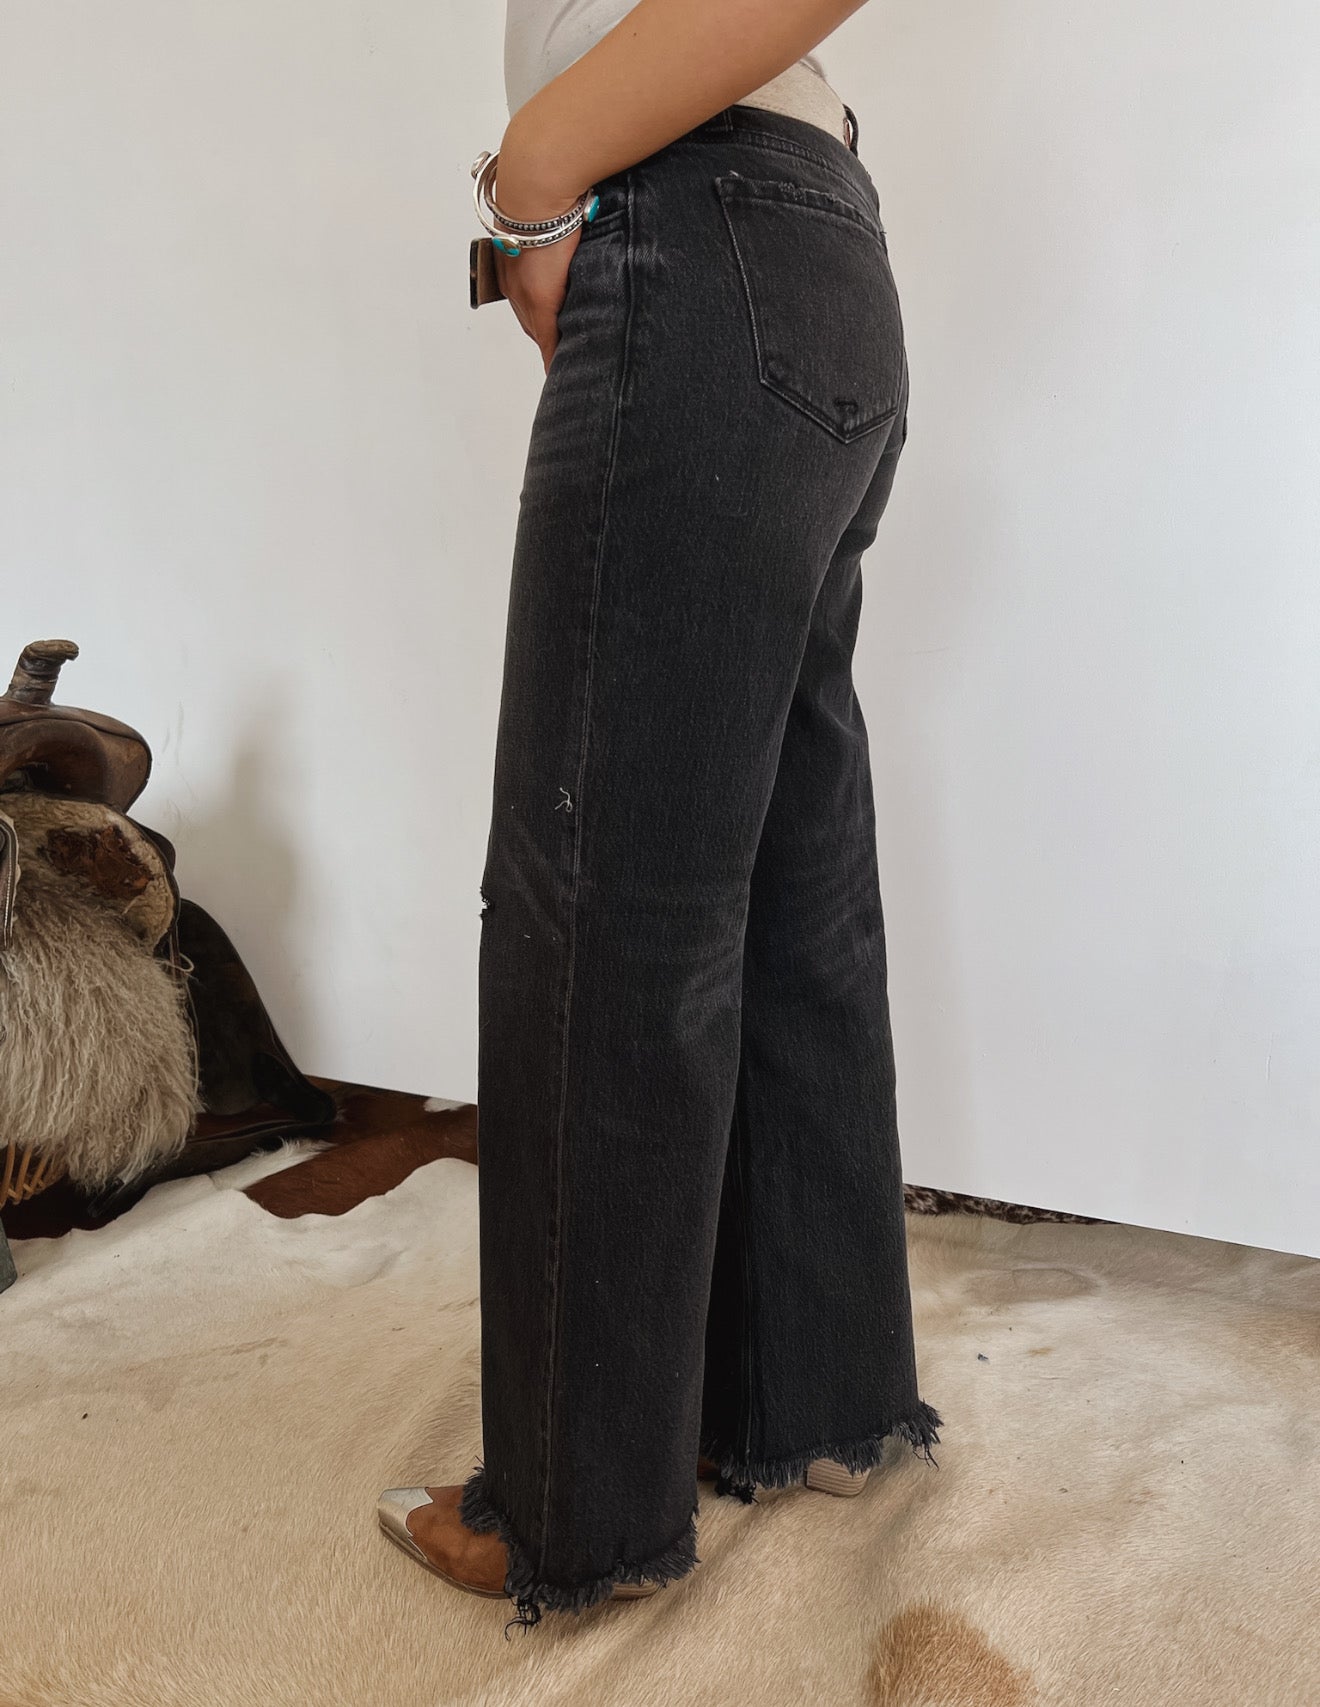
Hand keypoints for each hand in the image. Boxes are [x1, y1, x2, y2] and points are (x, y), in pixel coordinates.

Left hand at [491, 128, 589, 375]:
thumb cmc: (543, 185)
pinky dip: (554, 357)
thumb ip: (557, 213)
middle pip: (528, 319)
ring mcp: (524, 290)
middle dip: (544, 334)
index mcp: (512, 253)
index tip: (551, 328)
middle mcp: (512, 276)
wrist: (536, 185)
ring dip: (551, 345)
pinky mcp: (540, 300)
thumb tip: (572, 202)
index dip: (538, 314)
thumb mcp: (547, 204)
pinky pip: (546, 340)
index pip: (524, 295)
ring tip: (569, 359)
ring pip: (537, 330)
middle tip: (562, 350)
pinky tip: (561, 369)